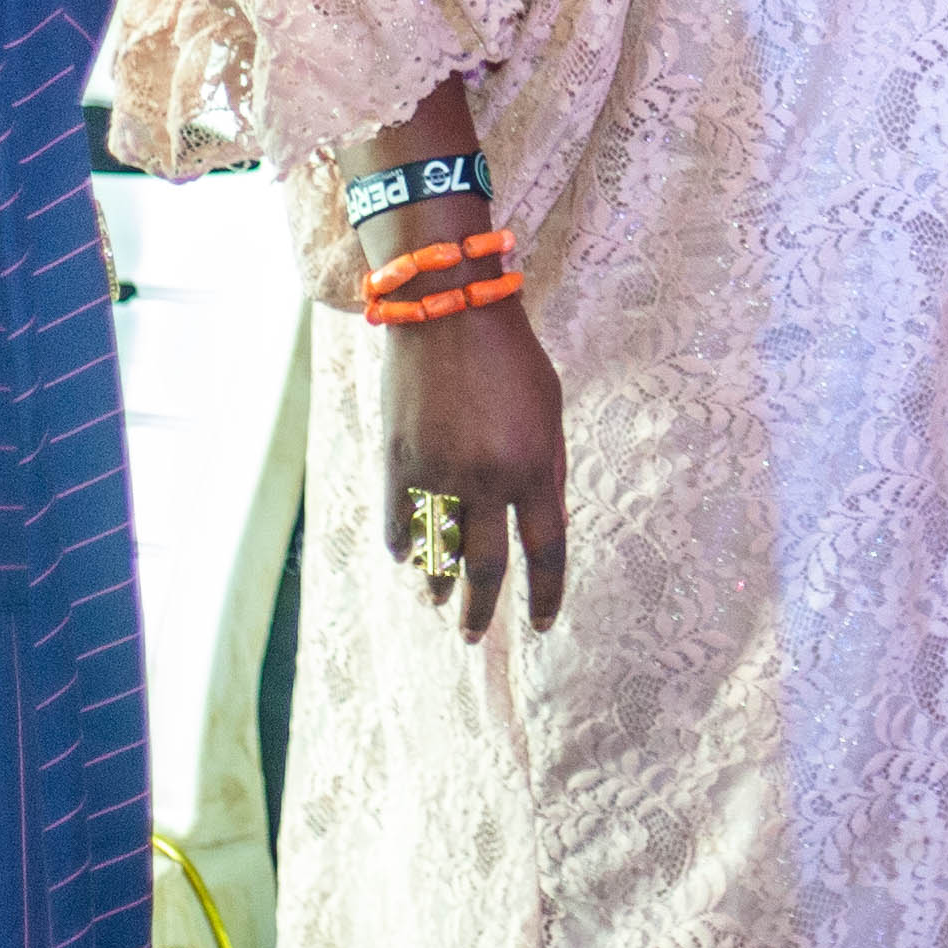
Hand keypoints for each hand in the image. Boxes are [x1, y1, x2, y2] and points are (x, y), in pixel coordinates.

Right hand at [383, 298, 570, 646]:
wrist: (447, 309)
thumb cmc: (510, 356)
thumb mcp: (549, 409)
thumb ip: (547, 468)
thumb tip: (538, 523)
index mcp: (533, 467)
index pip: (546, 552)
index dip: (546, 596)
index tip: (543, 625)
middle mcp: (486, 479)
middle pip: (487, 570)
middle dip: (483, 612)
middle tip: (474, 638)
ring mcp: (438, 473)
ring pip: (438, 552)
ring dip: (437, 585)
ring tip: (438, 604)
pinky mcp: (397, 461)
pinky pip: (400, 521)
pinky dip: (403, 546)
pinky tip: (406, 560)